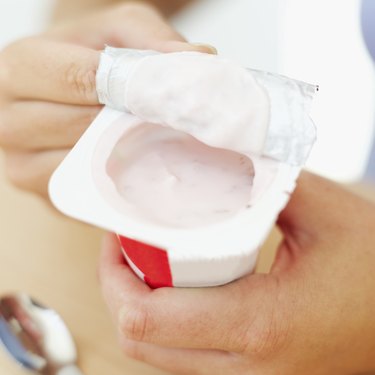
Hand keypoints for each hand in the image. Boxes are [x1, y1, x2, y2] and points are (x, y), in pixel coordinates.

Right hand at [0, 2, 214, 197]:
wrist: (70, 85)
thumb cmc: (94, 56)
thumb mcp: (119, 28)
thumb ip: (153, 39)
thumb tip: (196, 60)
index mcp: (20, 68)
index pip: (76, 80)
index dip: (126, 89)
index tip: (160, 94)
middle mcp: (9, 120)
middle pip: (81, 127)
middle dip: (129, 123)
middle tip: (164, 119)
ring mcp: (23, 164)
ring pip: (84, 165)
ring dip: (126, 154)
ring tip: (152, 139)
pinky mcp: (47, 193)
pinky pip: (88, 193)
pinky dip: (119, 180)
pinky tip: (138, 163)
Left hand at [99, 172, 374, 374]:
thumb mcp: (322, 212)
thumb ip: (264, 180)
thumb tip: (221, 159)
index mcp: (260, 324)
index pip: (147, 317)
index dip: (116, 273)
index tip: (118, 234)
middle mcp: (247, 366)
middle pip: (140, 339)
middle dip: (120, 287)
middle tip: (127, 243)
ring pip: (157, 352)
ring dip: (141, 305)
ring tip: (148, 259)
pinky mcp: (250, 374)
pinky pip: (183, 355)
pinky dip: (166, 321)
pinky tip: (179, 284)